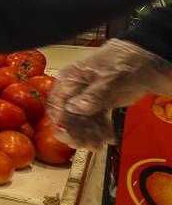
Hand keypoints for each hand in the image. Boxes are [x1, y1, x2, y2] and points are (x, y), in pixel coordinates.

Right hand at [47, 39, 171, 148]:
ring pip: (82, 121)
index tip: (66, 135)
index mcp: (70, 79)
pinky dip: (101, 130)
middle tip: (86, 145)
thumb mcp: (110, 76)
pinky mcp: (100, 104)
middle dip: (76, 132)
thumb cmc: (124, 61)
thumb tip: (75, 109)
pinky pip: (96, 121)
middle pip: (68, 115)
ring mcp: (87, 98)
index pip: (57, 101)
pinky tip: (109, 138)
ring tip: (100, 144)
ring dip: (89, 134)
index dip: (59, 120)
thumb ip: (93, 94)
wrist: (148, 59)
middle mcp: (75, 89)